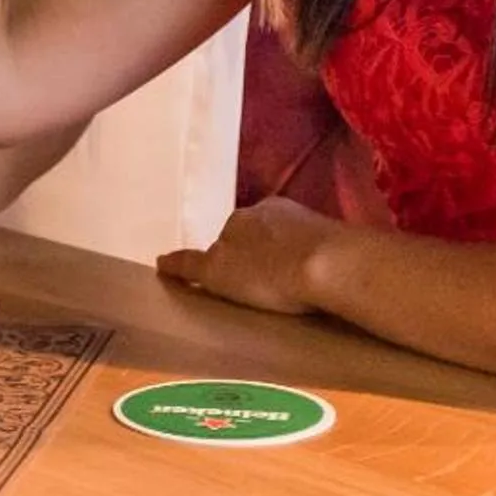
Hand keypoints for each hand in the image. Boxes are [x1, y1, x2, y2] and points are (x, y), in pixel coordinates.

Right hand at [156, 197, 338, 316]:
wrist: (334, 266)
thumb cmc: (268, 273)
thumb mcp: (217, 274)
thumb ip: (189, 266)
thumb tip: (160, 259)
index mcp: (238, 218)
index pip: (224, 236)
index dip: (226, 259)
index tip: (233, 281)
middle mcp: (269, 209)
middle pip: (256, 233)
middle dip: (257, 254)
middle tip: (262, 286)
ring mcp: (305, 218)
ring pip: (287, 237)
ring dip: (286, 254)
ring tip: (292, 286)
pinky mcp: (335, 233)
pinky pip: (315, 246)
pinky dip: (312, 259)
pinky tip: (318, 281)